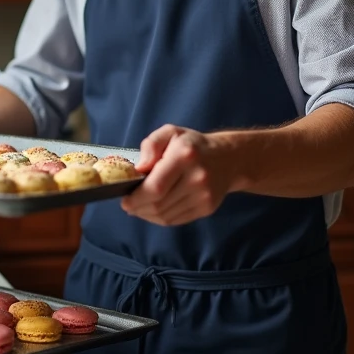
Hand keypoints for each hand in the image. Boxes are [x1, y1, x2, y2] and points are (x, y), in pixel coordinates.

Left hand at [121, 125, 238, 226]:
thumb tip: (139, 169)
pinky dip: (161, 219)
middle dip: (138, 208)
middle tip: (128, 205)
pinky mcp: (207, 208)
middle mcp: (197, 178)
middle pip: (159, 205)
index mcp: (185, 156)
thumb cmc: (192, 145)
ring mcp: (204, 196)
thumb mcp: (170, 133)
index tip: (124, 199)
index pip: (156, 187)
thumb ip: (151, 146)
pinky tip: (154, 211)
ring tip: (139, 207)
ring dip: (147, 215)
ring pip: (166, 216)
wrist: (228, 158)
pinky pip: (177, 220)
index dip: (136, 198)